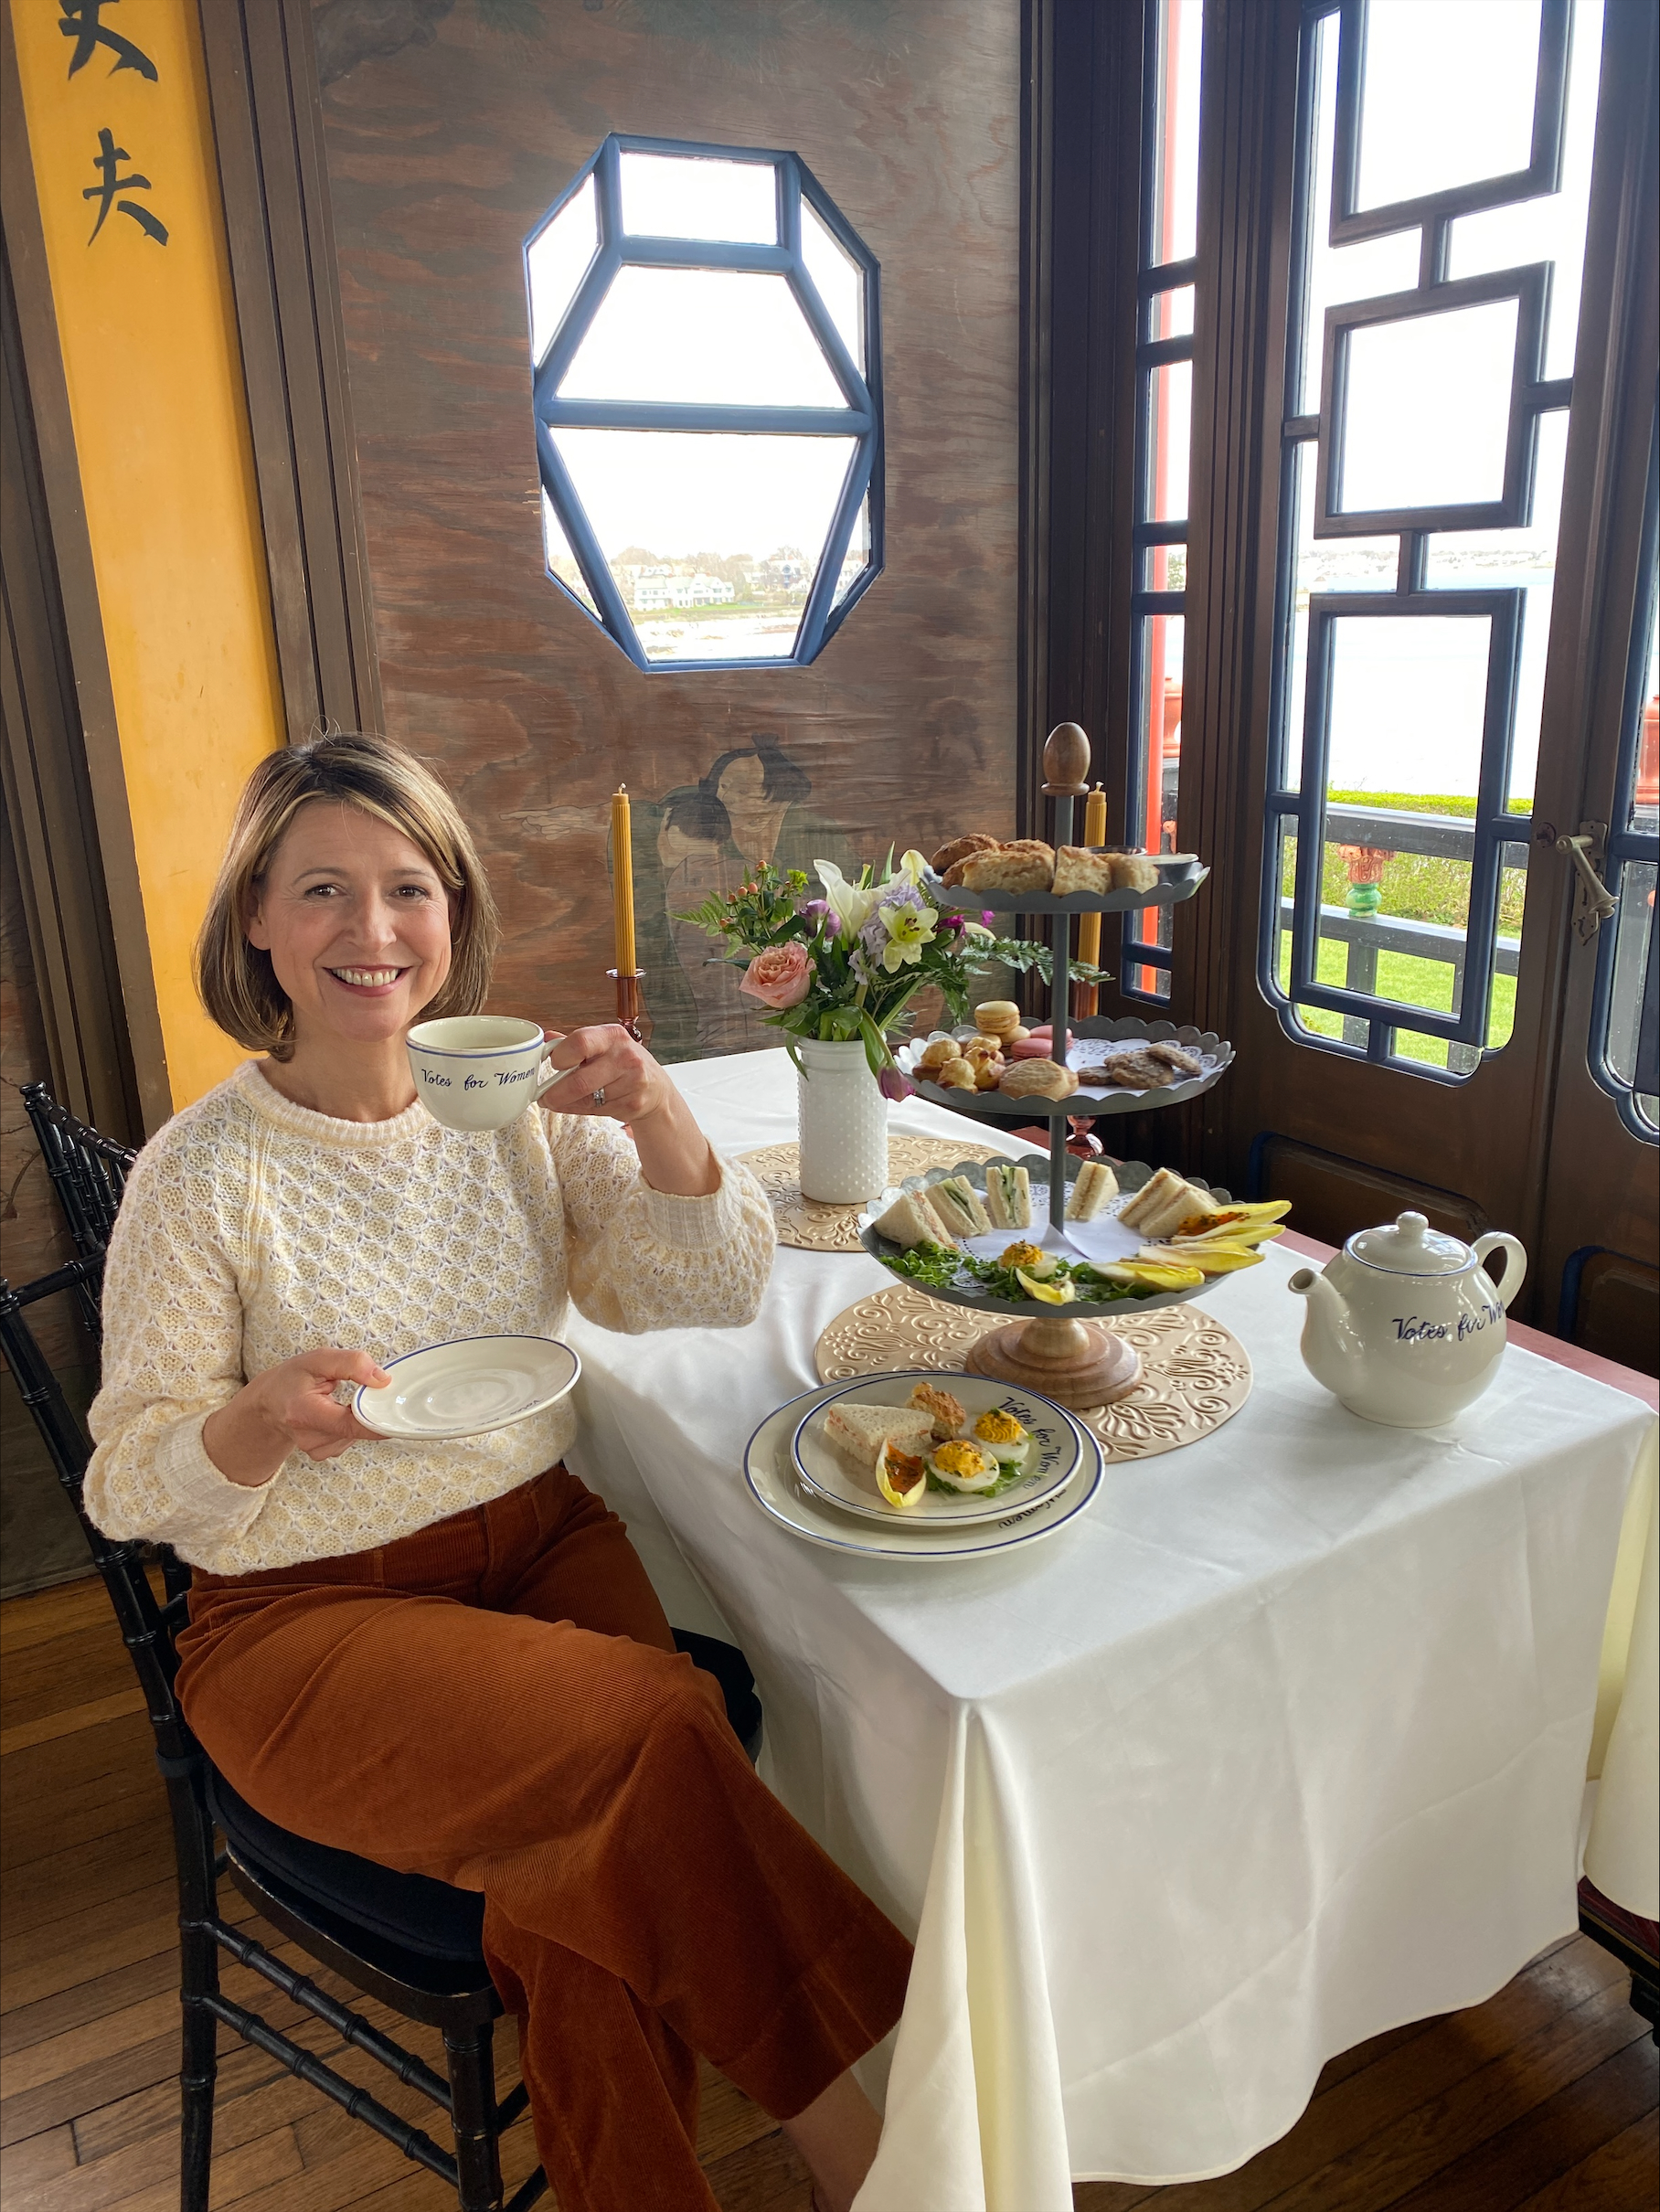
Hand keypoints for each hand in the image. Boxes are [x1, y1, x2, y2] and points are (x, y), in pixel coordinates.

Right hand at [203, 1349, 390, 1486]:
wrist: (268, 1404)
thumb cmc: (291, 1380)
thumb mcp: (317, 1360)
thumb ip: (351, 1364)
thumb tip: (382, 1380)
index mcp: (303, 1412)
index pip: (350, 1424)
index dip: (377, 1418)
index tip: (393, 1407)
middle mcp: (309, 1437)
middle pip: (358, 1428)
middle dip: (368, 1409)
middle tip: (360, 1389)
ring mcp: (315, 1449)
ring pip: (356, 1433)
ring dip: (357, 1416)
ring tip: (338, 1401)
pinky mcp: (322, 1453)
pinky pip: (350, 1438)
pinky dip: (350, 1424)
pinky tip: (335, 1413)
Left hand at [538, 1024, 720, 1195]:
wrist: (656, 1089)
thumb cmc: (623, 1064)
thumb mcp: (603, 1046)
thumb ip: (574, 1044)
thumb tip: (546, 1038)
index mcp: (613, 1036)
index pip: (580, 1042)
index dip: (560, 1056)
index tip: (553, 1064)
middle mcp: (626, 1057)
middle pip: (579, 1080)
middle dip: (555, 1093)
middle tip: (544, 1097)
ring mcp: (632, 1082)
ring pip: (586, 1099)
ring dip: (567, 1103)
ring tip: (563, 1100)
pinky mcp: (633, 1104)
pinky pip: (596, 1111)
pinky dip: (582, 1110)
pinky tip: (583, 1104)